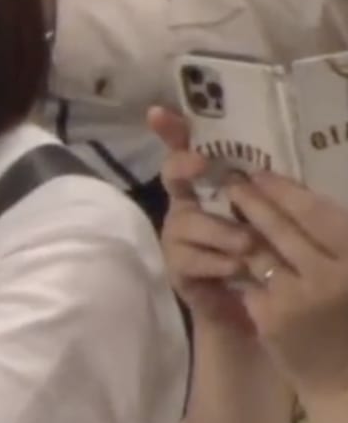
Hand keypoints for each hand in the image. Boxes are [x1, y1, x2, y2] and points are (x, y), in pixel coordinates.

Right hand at [150, 107, 256, 333]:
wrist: (243, 309)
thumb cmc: (255, 258)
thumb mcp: (260, 220)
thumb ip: (259, 195)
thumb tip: (264, 171)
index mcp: (203, 190)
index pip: (183, 151)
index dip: (170, 131)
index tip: (158, 112)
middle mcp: (183, 207)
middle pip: (172, 175)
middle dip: (184, 165)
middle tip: (202, 164)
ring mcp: (175, 236)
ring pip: (189, 222)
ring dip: (223, 232)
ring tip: (248, 246)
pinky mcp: (175, 267)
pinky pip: (192, 258)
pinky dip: (220, 263)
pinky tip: (237, 270)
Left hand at [226, 172, 347, 405]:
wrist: (345, 381)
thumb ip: (335, 240)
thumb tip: (298, 196)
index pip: (318, 215)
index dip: (286, 191)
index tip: (263, 174)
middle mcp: (332, 277)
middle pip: (283, 229)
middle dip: (254, 201)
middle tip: (234, 183)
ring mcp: (298, 299)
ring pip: (260, 252)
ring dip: (241, 230)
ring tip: (229, 211)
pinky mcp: (270, 318)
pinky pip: (251, 281)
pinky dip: (243, 269)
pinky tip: (231, 256)